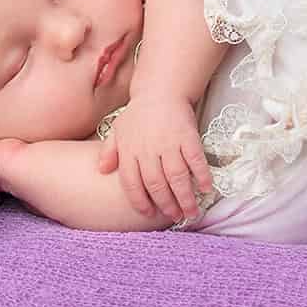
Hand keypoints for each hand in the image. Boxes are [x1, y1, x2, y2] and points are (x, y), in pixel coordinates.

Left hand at [95, 92, 212, 221]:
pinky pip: (196, 160)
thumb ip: (109, 151)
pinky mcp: (188, 136)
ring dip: (185, 197)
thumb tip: (101, 170)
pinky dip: (201, 175)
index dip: (140, 201)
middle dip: (166, 204)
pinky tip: (205, 188)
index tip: (149, 213)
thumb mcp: (118, 129)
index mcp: (129, 151)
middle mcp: (148, 150)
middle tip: (174, 217)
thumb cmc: (139, 113)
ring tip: (190, 212)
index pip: (131, 183)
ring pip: (177, 177)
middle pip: (156, 184)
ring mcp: (169, 143)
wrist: (160, 90)